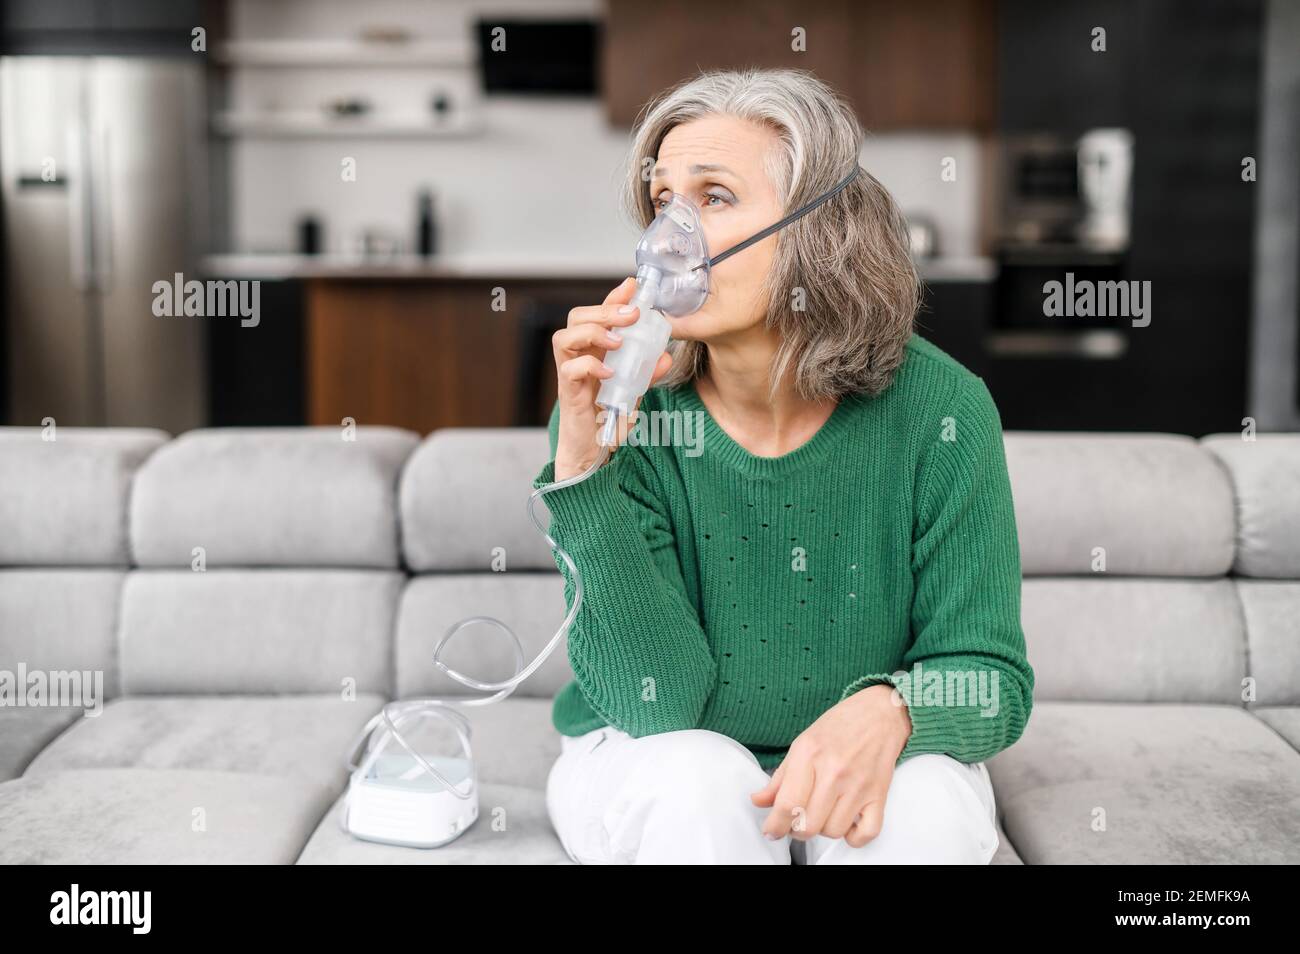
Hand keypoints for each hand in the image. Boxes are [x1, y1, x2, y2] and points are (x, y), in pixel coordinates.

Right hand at [551, 276, 673, 479]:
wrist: (593, 451)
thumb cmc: (607, 416)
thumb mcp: (634, 388)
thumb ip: (648, 371)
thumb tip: (667, 355)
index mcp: (594, 349)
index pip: (599, 313)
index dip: (614, 297)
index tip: (633, 286)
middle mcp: (578, 356)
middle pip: (577, 317)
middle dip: (605, 310)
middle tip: (632, 315)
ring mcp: (570, 373)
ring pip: (564, 337)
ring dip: (592, 332)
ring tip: (618, 341)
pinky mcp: (568, 392)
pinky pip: (569, 369)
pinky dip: (590, 365)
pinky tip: (609, 372)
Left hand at [750, 684, 911, 846]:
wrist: (879, 714)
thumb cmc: (839, 727)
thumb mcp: (802, 744)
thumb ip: (780, 777)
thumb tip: (758, 801)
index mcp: (809, 754)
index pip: (788, 804)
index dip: (775, 825)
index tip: (771, 830)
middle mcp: (834, 771)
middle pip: (809, 824)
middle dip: (797, 829)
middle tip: (796, 819)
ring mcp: (858, 785)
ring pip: (833, 831)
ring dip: (823, 829)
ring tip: (822, 813)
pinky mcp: (879, 795)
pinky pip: (866, 833)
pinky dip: (854, 837)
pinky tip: (846, 822)